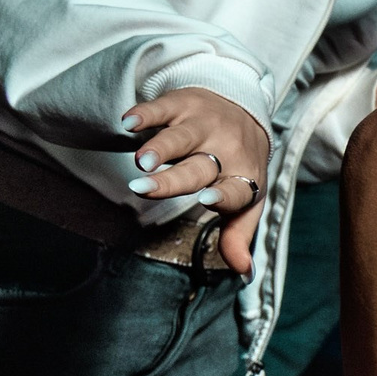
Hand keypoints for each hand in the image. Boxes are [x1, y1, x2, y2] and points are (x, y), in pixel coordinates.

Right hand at [122, 87, 271, 273]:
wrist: (246, 106)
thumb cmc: (240, 162)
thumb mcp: (248, 198)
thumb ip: (239, 233)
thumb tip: (243, 272)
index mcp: (243, 177)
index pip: (235, 191)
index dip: (223, 197)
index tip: (207, 200)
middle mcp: (225, 150)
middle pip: (198, 169)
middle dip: (173, 180)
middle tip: (145, 189)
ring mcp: (204, 125)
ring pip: (180, 137)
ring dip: (160, 148)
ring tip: (141, 161)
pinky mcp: (183, 103)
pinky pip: (163, 107)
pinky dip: (145, 113)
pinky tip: (129, 122)